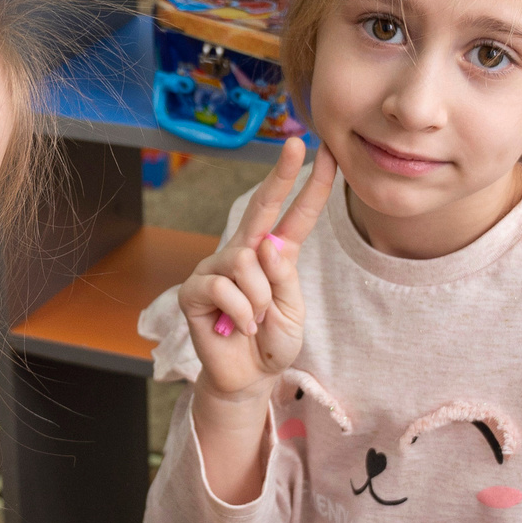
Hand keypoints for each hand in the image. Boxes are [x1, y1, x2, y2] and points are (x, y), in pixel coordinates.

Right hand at [177, 135, 334, 402]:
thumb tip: (265, 244)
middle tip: (295, 144)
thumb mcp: (292, 311)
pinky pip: (224, 287)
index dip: (311, 185)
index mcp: (275, 255)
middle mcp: (244, 253)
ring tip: (254, 321)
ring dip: (258, 298)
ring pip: (245, 261)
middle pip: (261, 206)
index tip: (326, 154)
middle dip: (280, 175)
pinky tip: (238, 328)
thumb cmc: (271, 341)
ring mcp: (216, 268)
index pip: (295, 215)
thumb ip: (284, 278)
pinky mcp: (194, 290)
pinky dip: (240, 312)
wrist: (247, 378)